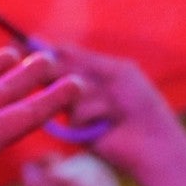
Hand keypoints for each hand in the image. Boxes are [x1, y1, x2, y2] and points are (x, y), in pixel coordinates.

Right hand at [47, 46, 185, 185]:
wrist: (150, 139)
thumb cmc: (140, 101)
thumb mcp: (115, 72)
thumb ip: (84, 59)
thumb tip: (54, 47)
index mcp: (90, 71)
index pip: (60, 56)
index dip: (48, 53)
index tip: (35, 47)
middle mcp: (78, 89)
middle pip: (55, 73)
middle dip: (69, 74)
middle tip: (92, 82)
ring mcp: (74, 110)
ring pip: (66, 94)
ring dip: (95, 98)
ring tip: (114, 110)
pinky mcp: (74, 131)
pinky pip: (74, 115)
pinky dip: (94, 115)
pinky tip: (108, 124)